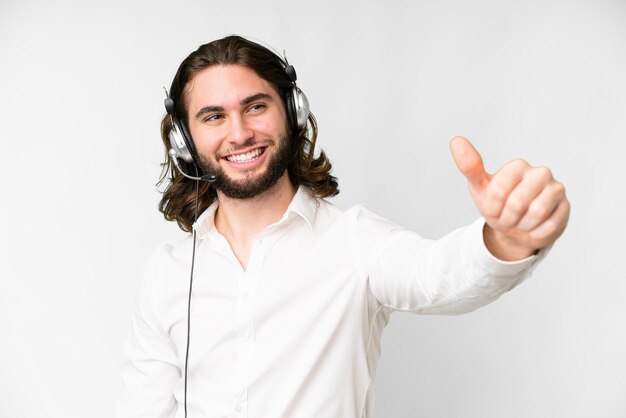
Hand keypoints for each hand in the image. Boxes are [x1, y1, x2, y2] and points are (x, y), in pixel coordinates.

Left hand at [450, 136, 569, 260]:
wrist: (516, 228)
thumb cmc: (498, 205)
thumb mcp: (480, 188)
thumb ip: (469, 166)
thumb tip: (456, 141)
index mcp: (518, 166)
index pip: (497, 192)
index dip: (491, 209)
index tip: (493, 208)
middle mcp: (540, 173)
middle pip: (517, 203)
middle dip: (507, 219)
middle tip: (507, 217)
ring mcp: (556, 189)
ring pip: (536, 214)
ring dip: (522, 226)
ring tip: (520, 221)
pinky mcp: (566, 207)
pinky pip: (548, 227)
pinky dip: (535, 233)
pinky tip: (533, 227)